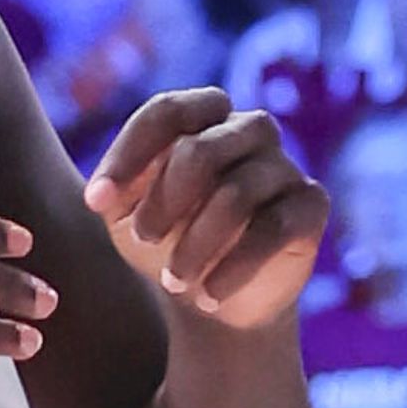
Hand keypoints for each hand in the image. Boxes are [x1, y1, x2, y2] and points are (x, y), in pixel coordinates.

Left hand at [88, 91, 325, 330]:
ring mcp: (284, 166)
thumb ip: (113, 193)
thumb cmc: (167, 243)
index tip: (96, 202)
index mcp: (203, 121)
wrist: (215, 296)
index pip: (169, 110)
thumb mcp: (127, 217)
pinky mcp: (310, 205)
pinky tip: (209, 295)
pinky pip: (274, 227)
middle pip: (203, 149)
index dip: (130, 152)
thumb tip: (99, 195)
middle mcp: (249, 130)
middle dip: (164, 202)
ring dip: (196, 244)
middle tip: (142, 241)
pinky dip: (235, 267)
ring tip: (173, 282)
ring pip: (238, 192)